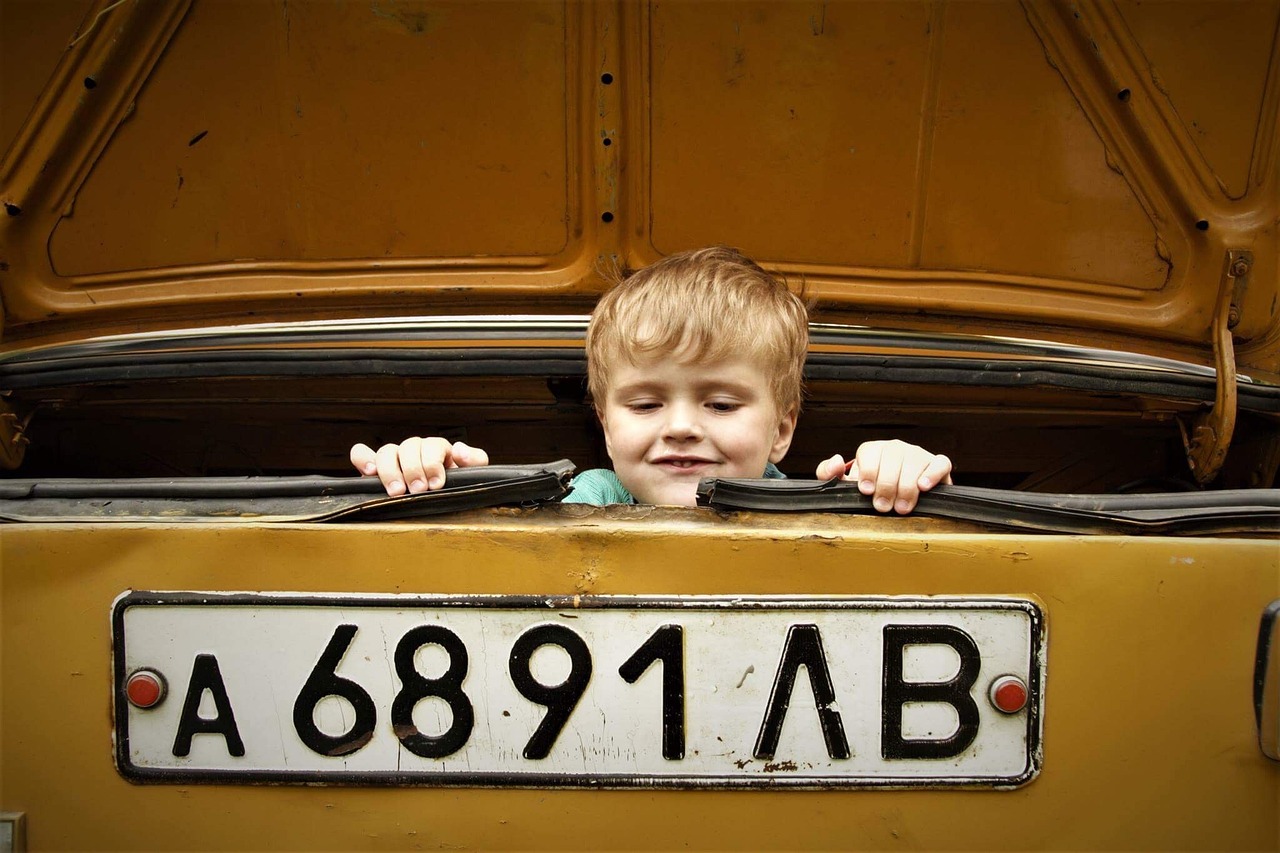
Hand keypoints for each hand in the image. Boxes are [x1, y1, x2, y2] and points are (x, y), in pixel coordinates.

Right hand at [349, 437, 489, 495]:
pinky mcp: (374, 471)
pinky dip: (362, 458)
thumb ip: (474, 460)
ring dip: (390, 469)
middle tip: (418, 490)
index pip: (433, 445)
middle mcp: (415, 452)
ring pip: (387, 451)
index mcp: (438, 451)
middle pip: (409, 446)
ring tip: (396, 491)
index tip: (435, 484)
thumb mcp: (472, 476)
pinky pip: (361, 454)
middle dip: (413, 469)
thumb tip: (459, 450)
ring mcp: (394, 460)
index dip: (432, 462)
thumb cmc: (456, 490)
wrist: (443, 509)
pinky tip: (368, 473)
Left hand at [815, 440, 951, 514]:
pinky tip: (924, 487)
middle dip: (886, 484)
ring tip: (901, 508)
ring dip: (906, 486)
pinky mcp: (937, 464)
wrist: (897, 499)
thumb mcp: (845, 485)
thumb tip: (837, 460)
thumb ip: (829, 473)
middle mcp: (895, 448)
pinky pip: (940, 462)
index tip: (866, 491)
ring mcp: (917, 455)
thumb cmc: (870, 492)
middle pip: (892, 457)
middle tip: (882, 507)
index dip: (868, 472)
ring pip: (914, 461)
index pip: (870, 452)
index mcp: (873, 450)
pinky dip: (933, 473)